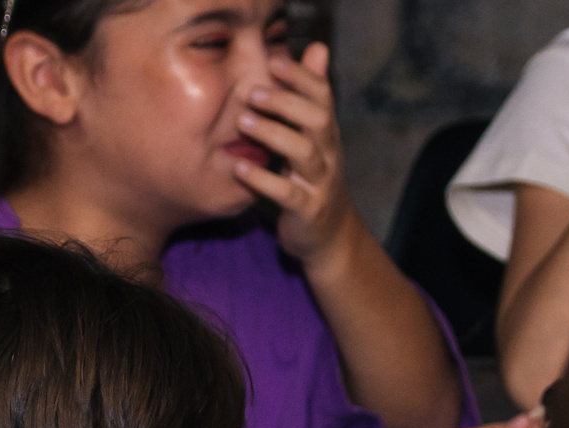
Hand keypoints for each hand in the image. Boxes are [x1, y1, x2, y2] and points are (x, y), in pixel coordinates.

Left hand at [231, 43, 361, 266]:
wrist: (328, 238)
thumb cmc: (312, 181)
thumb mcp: (313, 139)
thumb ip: (309, 97)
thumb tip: (316, 49)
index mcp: (328, 134)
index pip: (323, 96)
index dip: (303, 77)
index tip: (275, 61)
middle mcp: (329, 154)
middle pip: (317, 119)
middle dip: (286, 102)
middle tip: (252, 91)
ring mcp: (320, 183)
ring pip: (303, 152)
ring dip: (273, 134)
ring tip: (243, 122)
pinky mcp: (307, 211)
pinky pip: (287, 193)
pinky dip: (263, 180)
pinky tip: (239, 169)